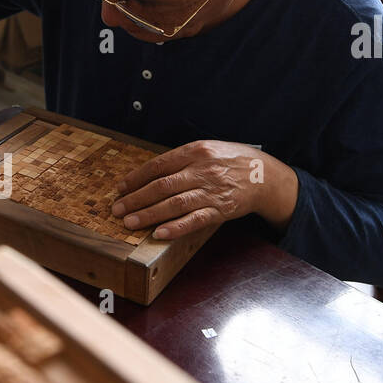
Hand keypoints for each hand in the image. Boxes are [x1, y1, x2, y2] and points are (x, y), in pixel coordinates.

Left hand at [111, 139, 298, 238]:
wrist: (265, 175)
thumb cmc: (232, 161)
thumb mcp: (208, 149)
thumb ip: (182, 159)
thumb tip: (151, 173)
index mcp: (195, 151)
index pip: (158, 165)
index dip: (136, 178)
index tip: (120, 189)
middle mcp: (202, 170)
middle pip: (162, 186)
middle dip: (136, 199)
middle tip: (117, 210)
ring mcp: (212, 191)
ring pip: (174, 204)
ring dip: (149, 214)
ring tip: (129, 223)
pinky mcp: (221, 209)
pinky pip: (195, 220)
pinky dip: (176, 227)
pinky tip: (159, 233)